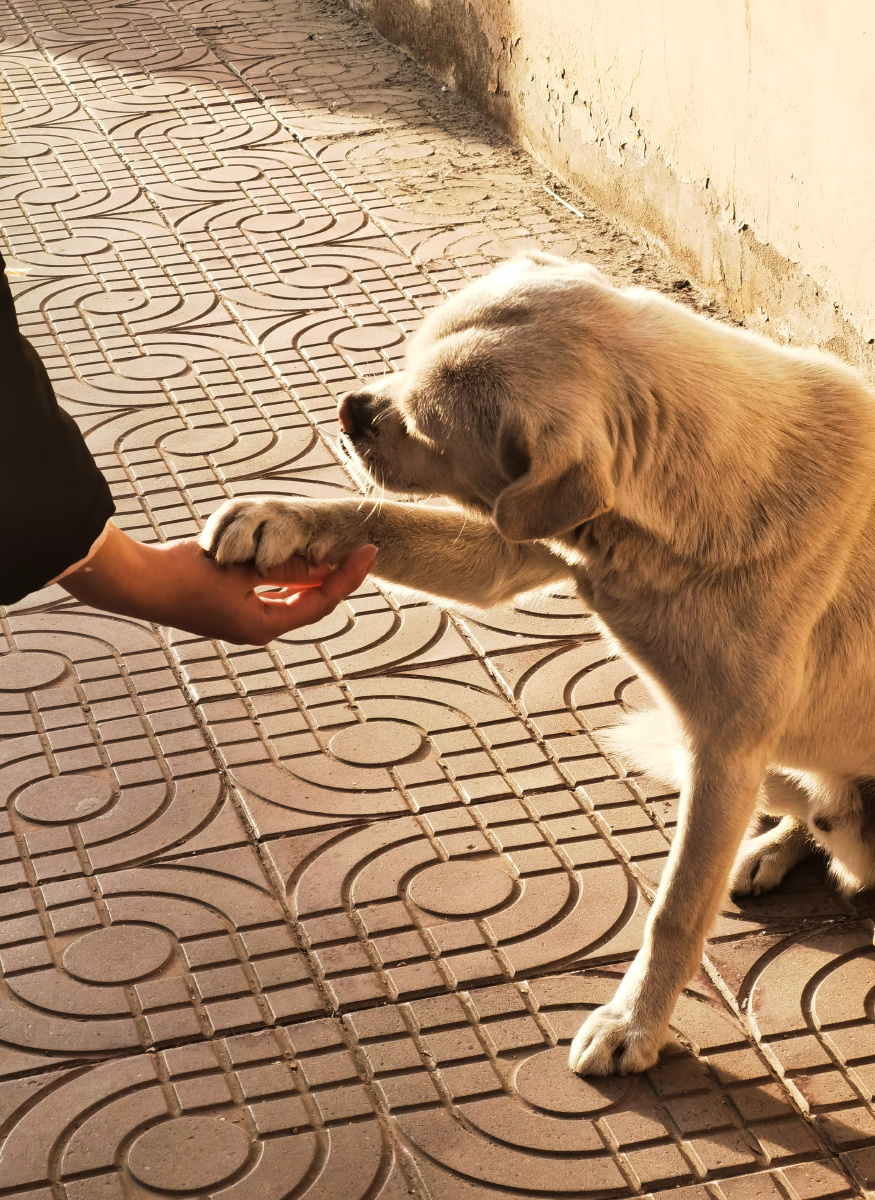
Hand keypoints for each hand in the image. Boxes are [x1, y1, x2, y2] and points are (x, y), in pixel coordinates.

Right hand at [61, 521, 376, 644]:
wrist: (140, 583)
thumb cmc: (187, 576)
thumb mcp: (242, 568)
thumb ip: (283, 566)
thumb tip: (320, 564)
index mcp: (264, 625)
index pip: (321, 601)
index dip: (347, 576)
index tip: (368, 552)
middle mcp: (257, 628)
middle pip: (310, 603)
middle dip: (335, 577)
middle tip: (358, 551)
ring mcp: (243, 620)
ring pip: (291, 598)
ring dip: (311, 576)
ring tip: (334, 552)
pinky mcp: (230, 607)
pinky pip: (270, 592)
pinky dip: (286, 575)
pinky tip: (295, 559)